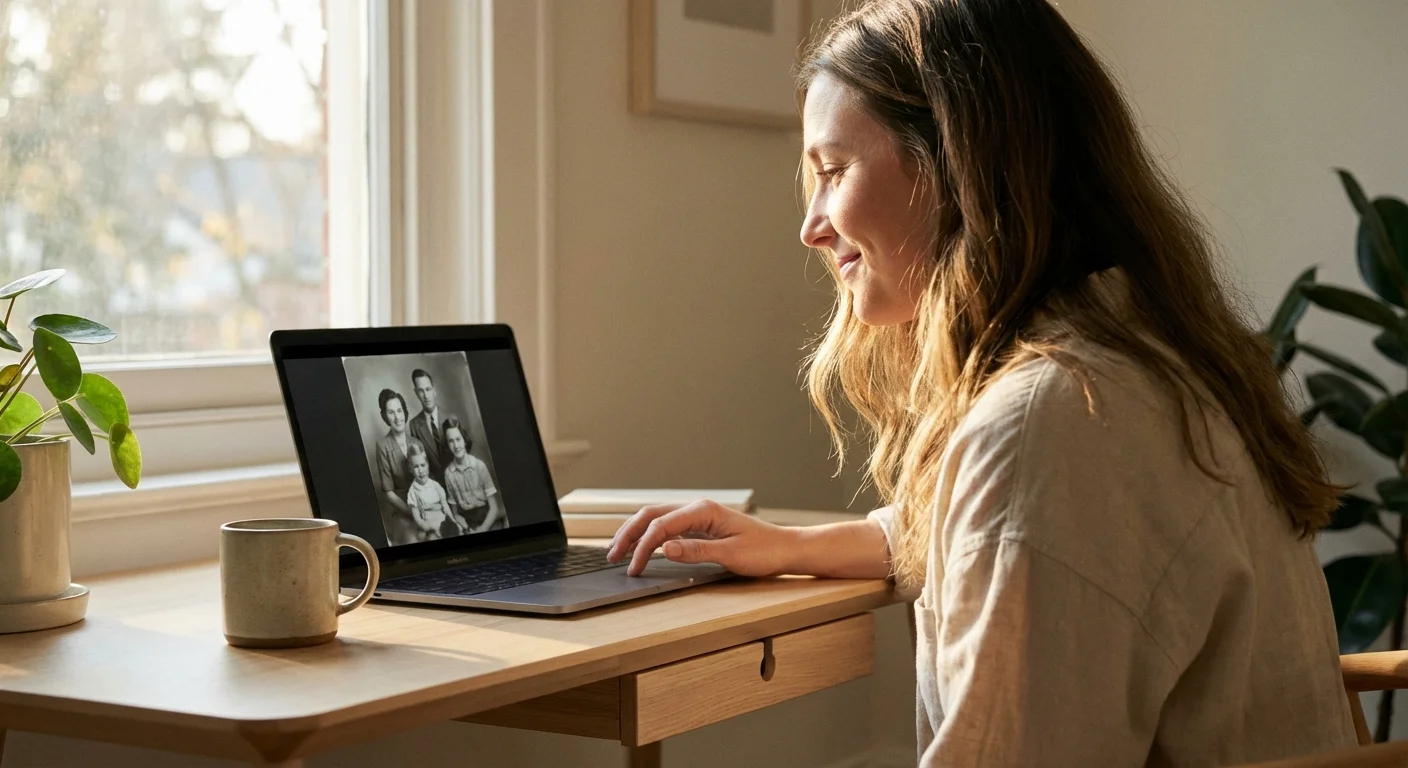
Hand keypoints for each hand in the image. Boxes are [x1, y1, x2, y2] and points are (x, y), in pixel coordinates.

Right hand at [605, 500, 796, 576]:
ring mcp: (698, 516)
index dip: (642, 546)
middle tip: (612, 556)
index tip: (633, 568)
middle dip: (628, 534)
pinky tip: (641, 546)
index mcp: (703, 510)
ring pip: (657, 519)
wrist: (785, 549)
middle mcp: (698, 508)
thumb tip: (664, 548)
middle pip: (651, 515)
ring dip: (635, 533)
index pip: (661, 526)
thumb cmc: (764, 551)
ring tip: (618, 550)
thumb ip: (696, 550)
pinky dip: (650, 536)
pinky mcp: (700, 526)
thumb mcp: (731, 554)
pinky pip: (668, 527)